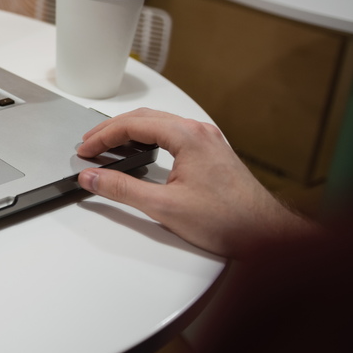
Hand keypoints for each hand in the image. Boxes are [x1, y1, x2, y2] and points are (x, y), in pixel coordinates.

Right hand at [76, 109, 313, 257]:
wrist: (267, 233)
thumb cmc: (227, 220)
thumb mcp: (164, 206)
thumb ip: (122, 189)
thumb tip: (92, 176)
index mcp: (187, 136)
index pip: (132, 125)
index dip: (102, 137)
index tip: (84, 150)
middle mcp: (199, 131)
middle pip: (144, 118)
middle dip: (112, 130)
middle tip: (88, 145)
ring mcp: (208, 140)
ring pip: (159, 124)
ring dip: (129, 132)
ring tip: (107, 147)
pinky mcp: (212, 152)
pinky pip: (172, 133)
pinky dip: (148, 138)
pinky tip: (139, 151)